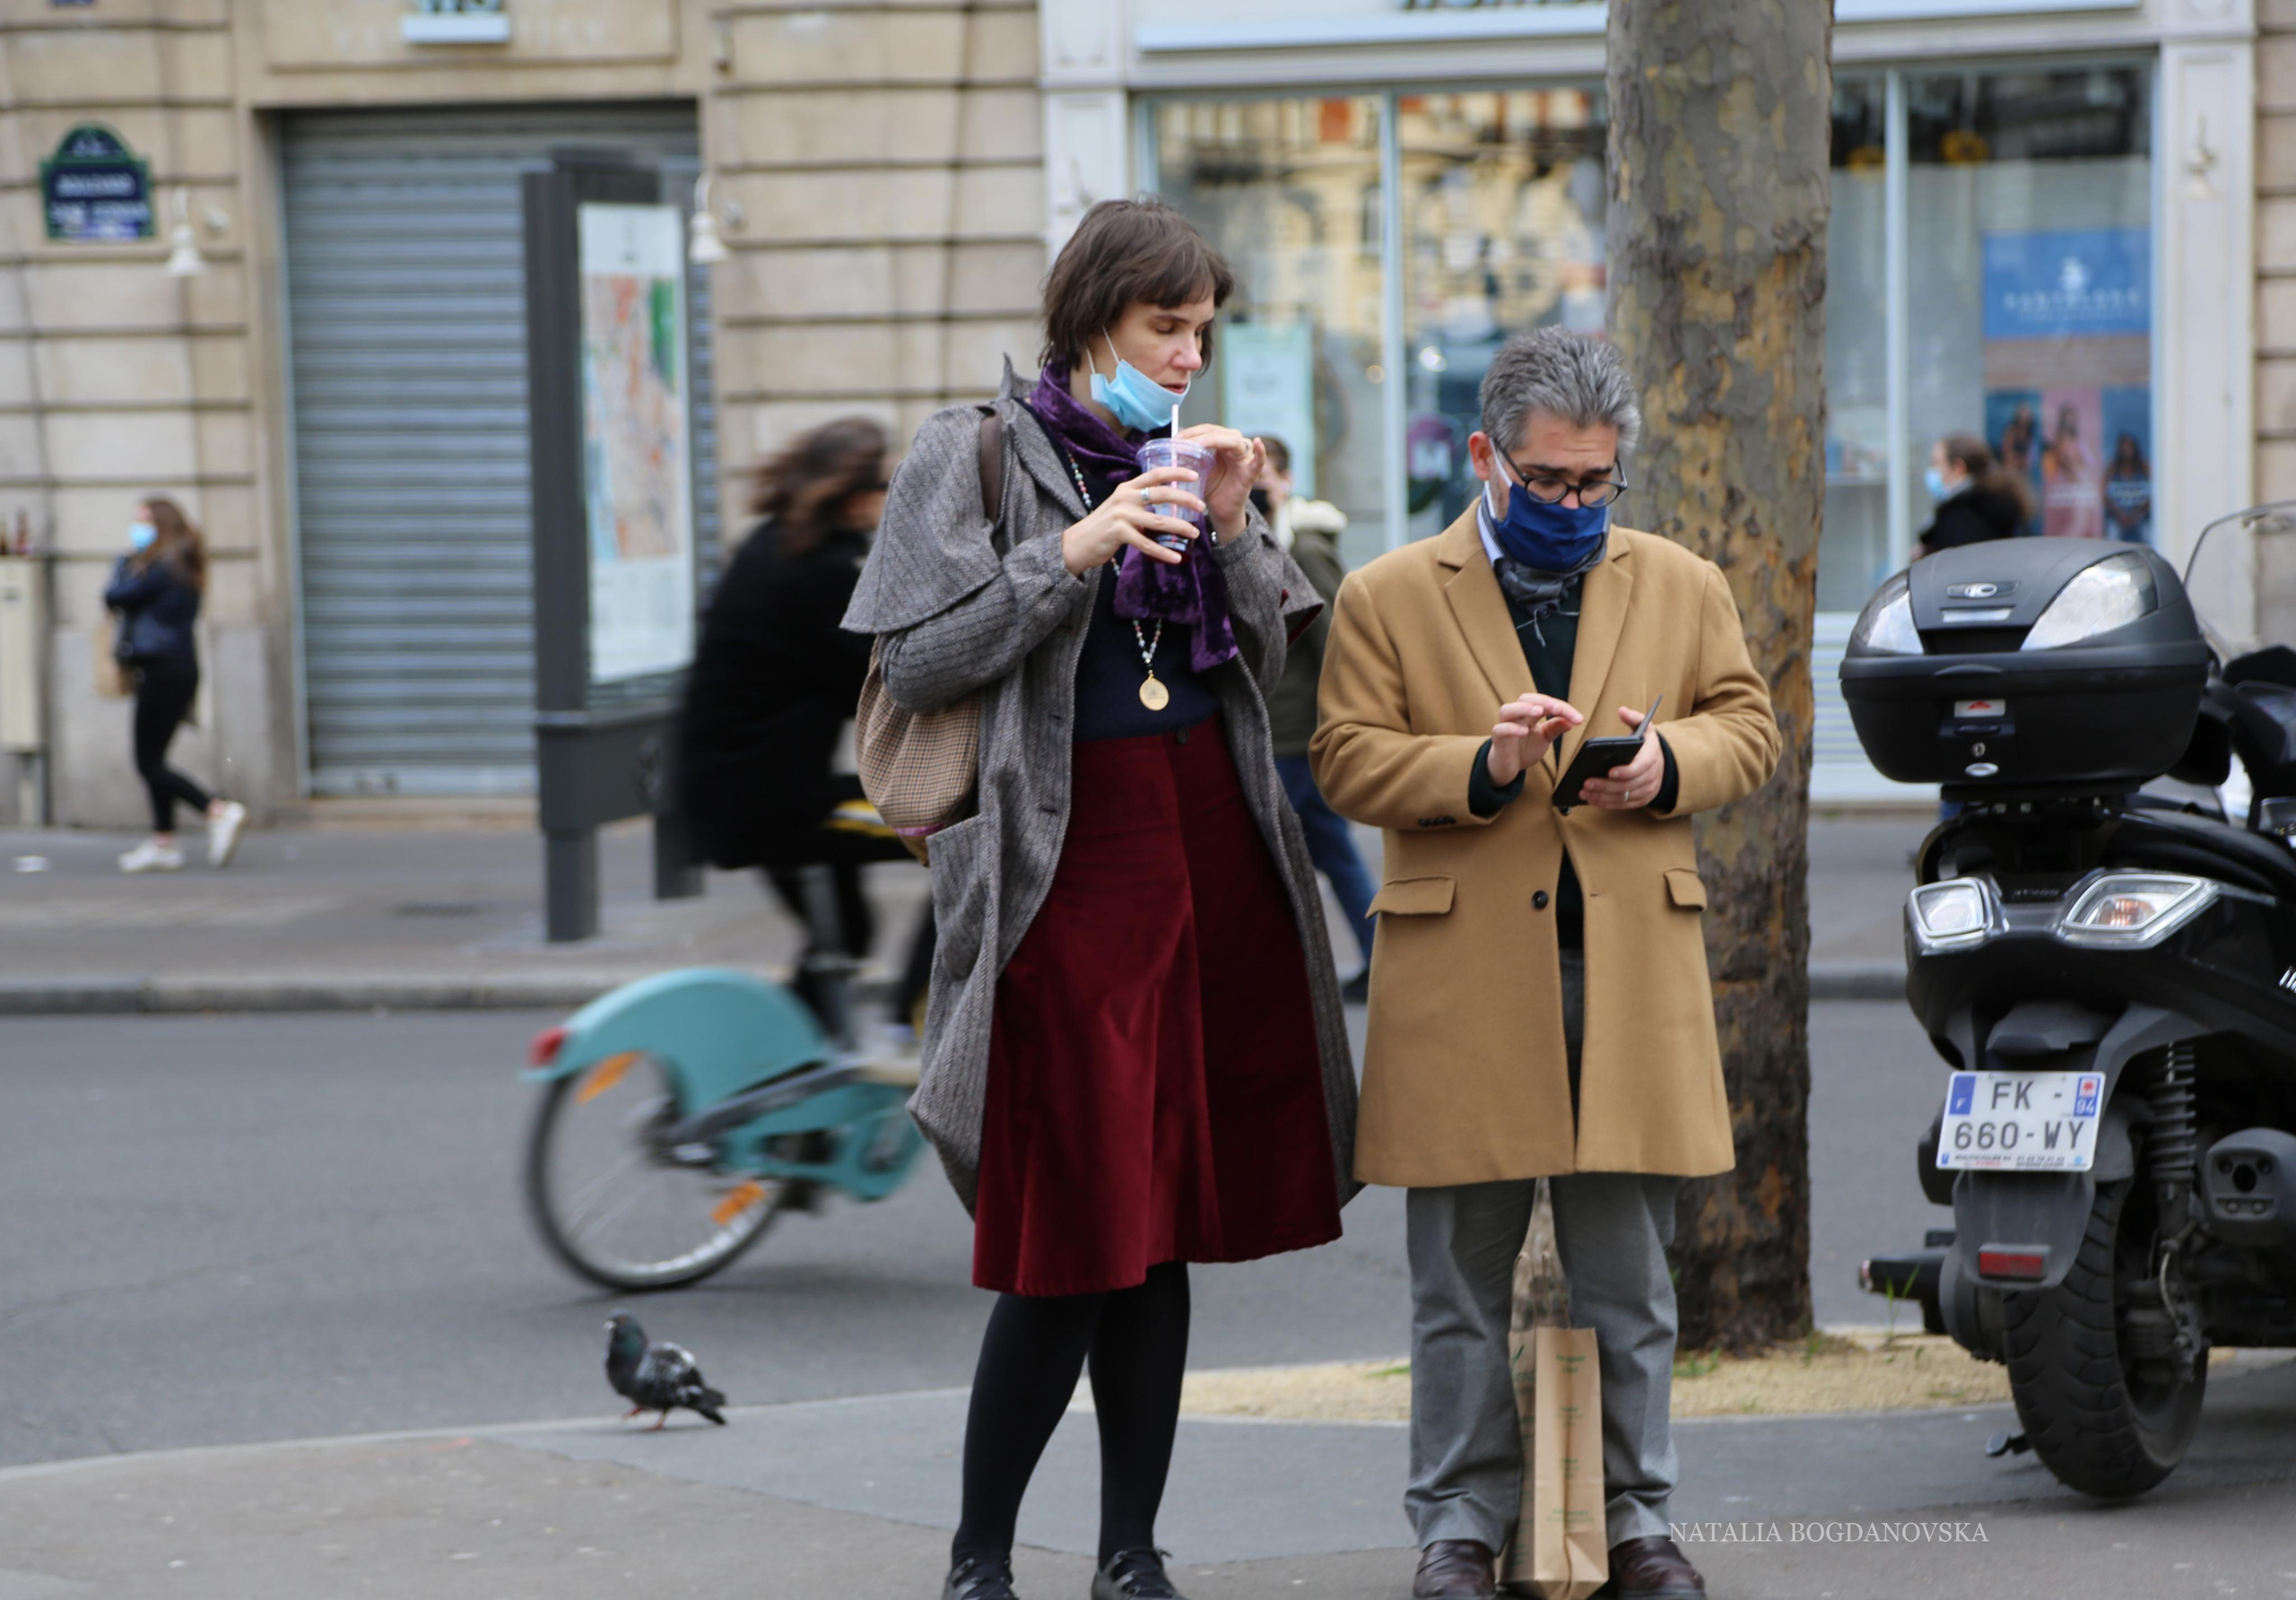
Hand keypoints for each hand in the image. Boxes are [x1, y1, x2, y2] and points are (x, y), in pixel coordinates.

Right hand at [1059, 465, 1207, 575]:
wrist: (1078, 543)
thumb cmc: (1103, 526)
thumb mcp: (1121, 507)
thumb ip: (1140, 503)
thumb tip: (1167, 506)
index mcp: (1127, 488)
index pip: (1155, 474)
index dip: (1176, 472)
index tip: (1195, 473)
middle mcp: (1125, 497)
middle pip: (1161, 494)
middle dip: (1185, 499)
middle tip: (1202, 506)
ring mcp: (1121, 515)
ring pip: (1158, 520)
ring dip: (1180, 527)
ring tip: (1195, 534)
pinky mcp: (1119, 533)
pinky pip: (1147, 544)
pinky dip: (1163, 552)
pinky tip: (1176, 558)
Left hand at [1179, 424, 1266, 539]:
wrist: (1220, 510)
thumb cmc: (1211, 488)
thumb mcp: (1196, 470)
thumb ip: (1188, 458)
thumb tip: (1170, 446)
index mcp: (1221, 444)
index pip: (1207, 430)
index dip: (1191, 432)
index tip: (1175, 439)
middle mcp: (1234, 447)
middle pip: (1219, 432)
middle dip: (1199, 435)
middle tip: (1182, 442)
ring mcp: (1244, 458)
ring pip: (1234, 441)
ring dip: (1215, 440)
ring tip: (1199, 445)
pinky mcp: (1251, 473)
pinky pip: (1259, 461)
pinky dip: (1261, 452)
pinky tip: (1258, 442)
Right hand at [1486, 693, 1581, 786]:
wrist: (1507, 767)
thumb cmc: (1524, 749)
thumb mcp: (1544, 738)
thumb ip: (1555, 728)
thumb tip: (1572, 721)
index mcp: (1529, 714)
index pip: (1545, 703)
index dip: (1563, 708)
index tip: (1579, 719)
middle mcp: (1516, 716)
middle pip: (1525, 699)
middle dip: (1543, 701)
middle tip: (1558, 709)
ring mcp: (1505, 726)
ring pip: (1507, 709)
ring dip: (1523, 708)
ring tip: (1539, 712)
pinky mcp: (1498, 740)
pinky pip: (1500, 729)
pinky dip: (1511, 728)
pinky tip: (1524, 731)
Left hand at [1578, 707, 1666, 810]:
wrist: (1660, 762)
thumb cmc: (1646, 743)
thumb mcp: (1644, 727)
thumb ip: (1634, 718)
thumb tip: (1622, 710)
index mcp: (1652, 756)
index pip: (1640, 767)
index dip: (1625, 771)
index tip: (1609, 771)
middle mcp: (1652, 775)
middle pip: (1628, 785)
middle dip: (1606, 785)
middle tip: (1586, 783)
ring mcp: (1648, 789)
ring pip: (1624, 797)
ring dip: (1603, 796)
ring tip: (1583, 792)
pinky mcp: (1641, 799)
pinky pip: (1623, 805)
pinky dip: (1607, 804)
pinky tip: (1592, 800)